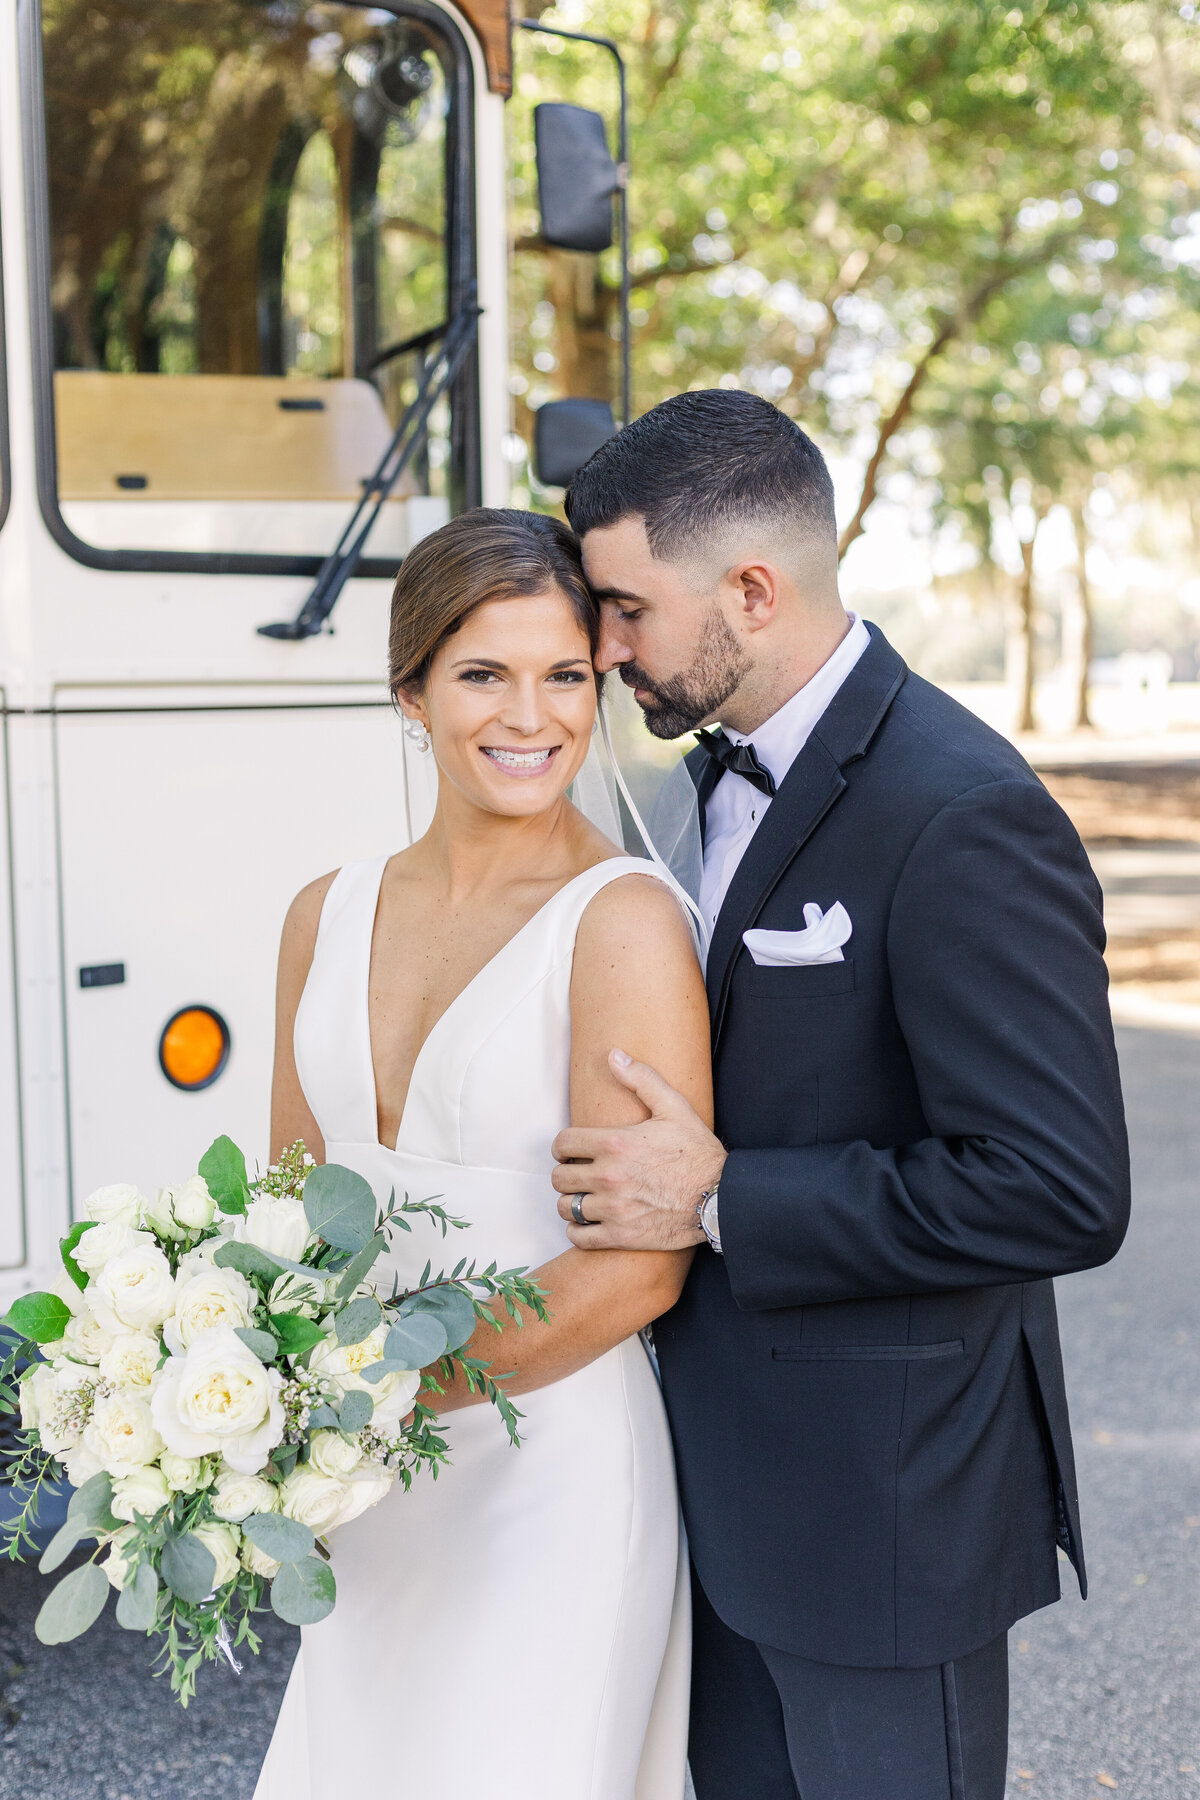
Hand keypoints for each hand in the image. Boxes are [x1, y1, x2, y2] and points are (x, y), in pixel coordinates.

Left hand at [552, 1050, 725, 1250]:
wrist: (720, 1197)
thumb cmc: (698, 1153)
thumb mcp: (674, 1108)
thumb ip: (641, 1079)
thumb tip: (614, 1055)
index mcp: (615, 1143)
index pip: (562, 1143)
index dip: (563, 1145)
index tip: (570, 1150)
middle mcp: (609, 1176)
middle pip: (559, 1176)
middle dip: (566, 1172)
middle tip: (579, 1173)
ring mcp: (613, 1208)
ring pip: (566, 1207)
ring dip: (571, 1201)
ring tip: (584, 1197)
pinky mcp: (620, 1235)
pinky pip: (579, 1236)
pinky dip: (578, 1230)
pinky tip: (589, 1221)